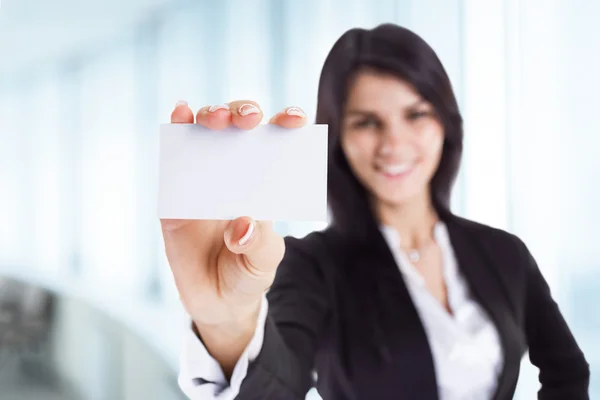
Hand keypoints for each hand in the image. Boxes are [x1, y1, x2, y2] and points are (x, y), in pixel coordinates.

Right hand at [161, 100, 307, 373]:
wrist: (216, 302)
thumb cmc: (248, 273)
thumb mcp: (264, 262)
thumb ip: (259, 245)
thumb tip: (241, 226)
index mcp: (264, 183)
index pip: (277, 143)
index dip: (286, 123)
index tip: (295, 120)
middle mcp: (234, 172)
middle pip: (239, 128)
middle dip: (244, 113)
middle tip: (249, 121)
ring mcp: (203, 178)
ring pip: (205, 132)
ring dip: (210, 115)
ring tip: (215, 119)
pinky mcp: (174, 193)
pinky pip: (173, 157)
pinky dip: (176, 129)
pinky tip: (180, 113)